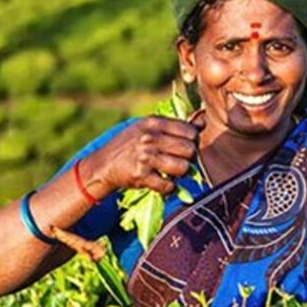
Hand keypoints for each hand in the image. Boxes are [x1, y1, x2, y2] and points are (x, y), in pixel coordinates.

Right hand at [81, 115, 203, 197]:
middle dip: (189, 158)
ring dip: (181, 173)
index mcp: (154, 122)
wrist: (103, 164)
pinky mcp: (140, 176)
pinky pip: (168, 185)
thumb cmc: (131, 143)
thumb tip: (203, 119)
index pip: (190, 131)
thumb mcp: (150, 127)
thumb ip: (177, 125)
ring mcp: (145, 157)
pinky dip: (169, 187)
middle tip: (180, 159)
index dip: (192, 140)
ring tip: (173, 171)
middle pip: (190, 150)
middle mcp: (150, 138)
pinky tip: (163, 182)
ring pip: (182, 168)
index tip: (185, 145)